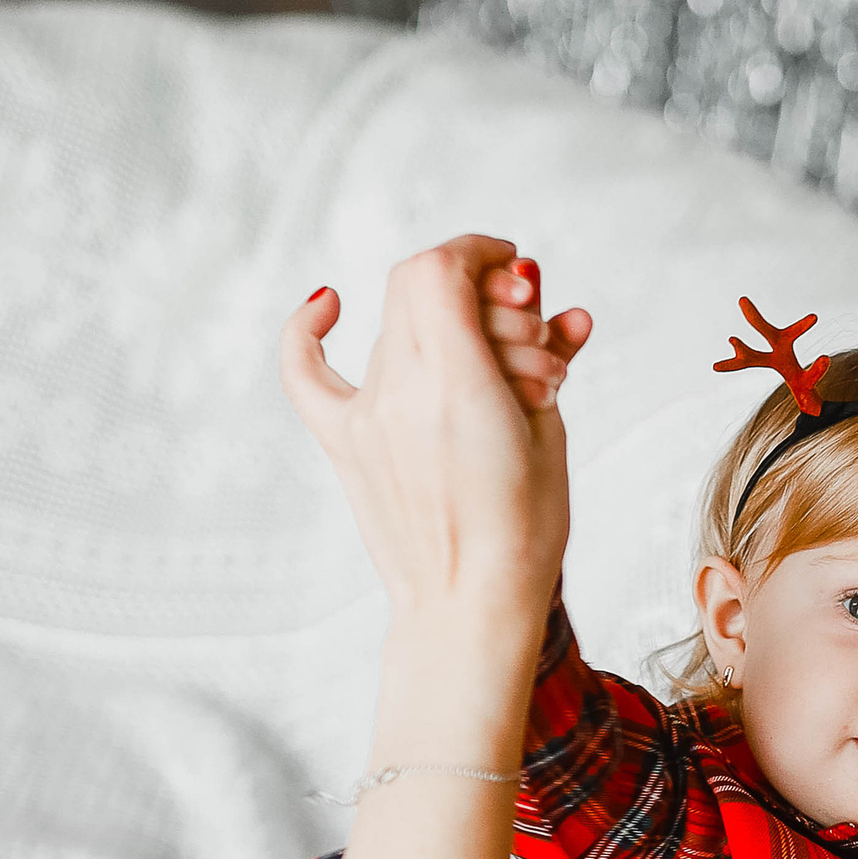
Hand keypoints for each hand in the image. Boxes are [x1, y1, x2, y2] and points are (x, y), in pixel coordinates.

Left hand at [279, 238, 589, 642]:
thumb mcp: (551, 430)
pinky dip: (308, 330)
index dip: (481, 252)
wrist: (472, 606)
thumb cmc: (525, 529)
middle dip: (480, 291)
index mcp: (456, 383)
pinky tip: (326, 303)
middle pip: (421, 289)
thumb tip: (552, 302)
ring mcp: (365, 416)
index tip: (515, 268)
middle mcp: (399, 390)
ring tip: (498, 379)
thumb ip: (546, 351)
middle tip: (527, 333)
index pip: (442, 268)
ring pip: (395, 328)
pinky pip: (305, 373)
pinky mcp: (343, 444)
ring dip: (446, 328)